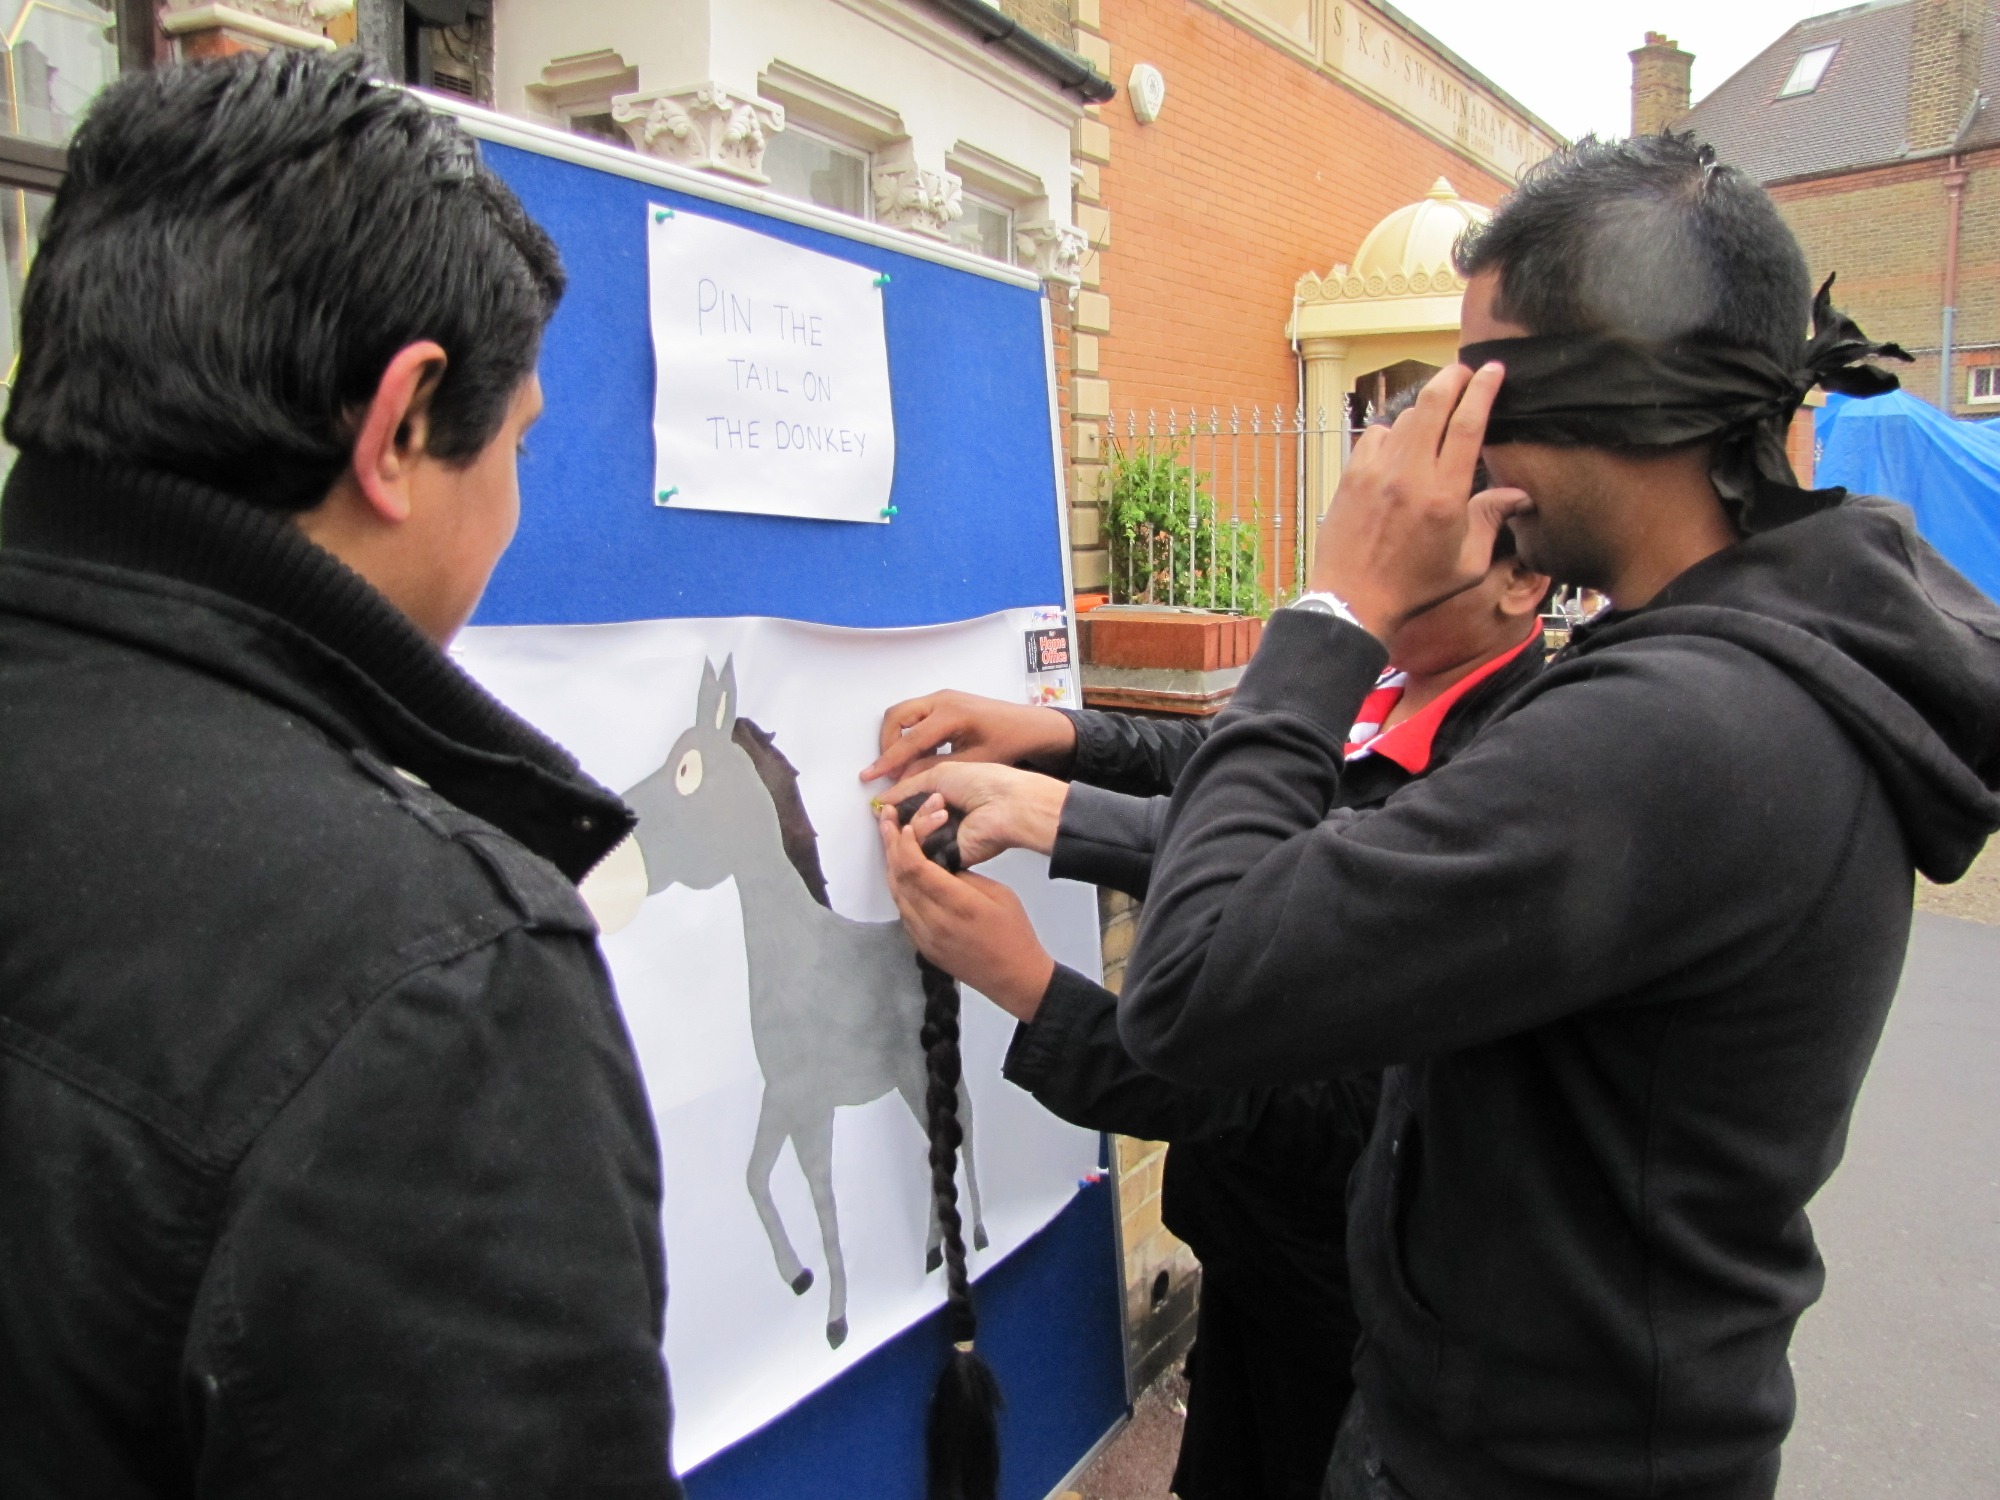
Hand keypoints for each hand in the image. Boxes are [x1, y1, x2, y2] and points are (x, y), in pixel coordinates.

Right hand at [861, 689, 1075, 783]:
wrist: (1031, 726)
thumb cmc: (1009, 743)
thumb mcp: (973, 761)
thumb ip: (936, 768)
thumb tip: (904, 778)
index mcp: (951, 714)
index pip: (910, 739)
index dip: (888, 760)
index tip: (870, 775)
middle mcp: (942, 699)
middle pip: (897, 717)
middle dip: (887, 743)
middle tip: (889, 771)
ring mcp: (943, 697)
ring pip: (903, 714)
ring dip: (898, 738)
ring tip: (904, 765)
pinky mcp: (945, 701)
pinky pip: (916, 714)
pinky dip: (911, 733)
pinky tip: (922, 755)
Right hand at [878, 763, 1066, 865]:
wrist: (1007, 804)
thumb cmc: (985, 783)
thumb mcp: (938, 775)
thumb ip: (907, 788)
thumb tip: (882, 799)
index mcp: (940, 799)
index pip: (904, 806)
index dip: (892, 804)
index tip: (882, 802)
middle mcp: (939, 821)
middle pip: (902, 824)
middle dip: (903, 811)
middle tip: (915, 804)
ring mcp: (941, 840)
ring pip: (907, 836)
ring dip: (920, 818)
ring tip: (943, 809)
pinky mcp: (944, 857)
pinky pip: (918, 849)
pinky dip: (924, 830)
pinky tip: (941, 819)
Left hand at [878, 804, 1055, 1021]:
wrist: (1013, 978)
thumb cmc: (1014, 932)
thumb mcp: (997, 894)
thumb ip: (964, 876)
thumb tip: (938, 861)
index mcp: (958, 904)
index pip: (917, 868)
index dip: (906, 843)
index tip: (905, 823)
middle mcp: (934, 921)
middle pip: (900, 878)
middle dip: (891, 846)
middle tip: (885, 820)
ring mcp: (924, 937)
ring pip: (896, 894)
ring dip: (891, 865)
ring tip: (890, 840)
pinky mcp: (921, 947)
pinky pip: (903, 911)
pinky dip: (899, 887)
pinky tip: (901, 872)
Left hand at [1310, 362, 1529, 638]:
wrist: (1352, 600)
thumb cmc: (1414, 587)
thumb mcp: (1466, 562)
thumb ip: (1492, 520)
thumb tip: (1520, 495)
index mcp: (1445, 494)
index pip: (1468, 423)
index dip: (1482, 390)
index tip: (1492, 370)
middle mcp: (1410, 474)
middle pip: (1432, 403)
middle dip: (1452, 377)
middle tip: (1465, 370)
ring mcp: (1376, 471)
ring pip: (1404, 417)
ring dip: (1423, 407)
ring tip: (1437, 411)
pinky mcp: (1352, 476)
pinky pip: (1375, 435)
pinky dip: (1391, 431)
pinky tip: (1399, 443)